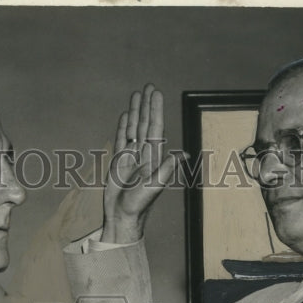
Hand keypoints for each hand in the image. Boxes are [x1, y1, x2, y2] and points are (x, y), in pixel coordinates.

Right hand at [101, 84, 181, 244]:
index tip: (155, 94)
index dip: (155, 110)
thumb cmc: (139, 204)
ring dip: (135, 112)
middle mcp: (144, 154)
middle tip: (148, 86)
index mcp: (153, 157)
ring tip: (136, 95)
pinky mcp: (119, 162)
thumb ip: (167, 168)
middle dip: (147, 105)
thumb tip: (183, 153)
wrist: (122, 216)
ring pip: (134, 128)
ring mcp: (131, 157)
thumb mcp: (155, 185)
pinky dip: (124, 127)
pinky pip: (122, 139)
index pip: (154, 128)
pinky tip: (125, 115)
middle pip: (145, 123)